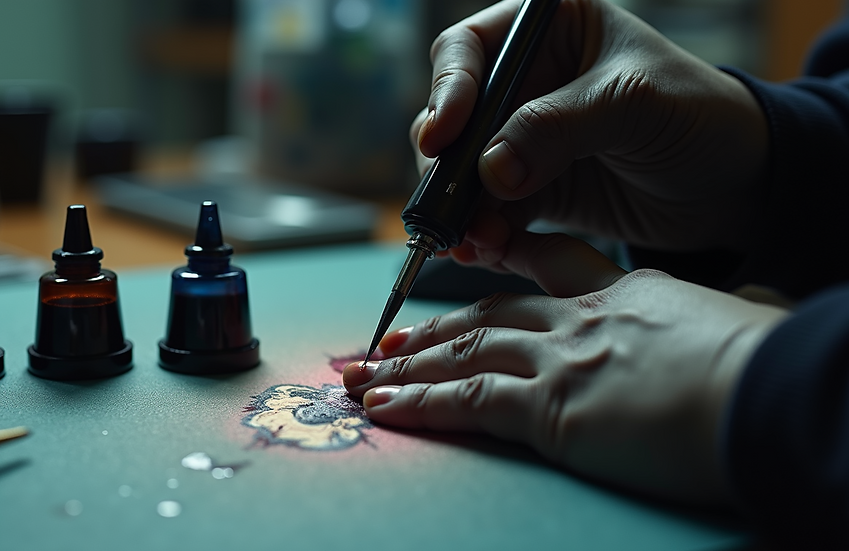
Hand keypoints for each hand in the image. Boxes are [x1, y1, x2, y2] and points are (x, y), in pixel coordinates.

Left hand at [343, 232, 786, 504]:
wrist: (768, 393)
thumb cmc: (765, 366)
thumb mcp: (734, 323)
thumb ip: (710, 318)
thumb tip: (737, 315)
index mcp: (625, 295)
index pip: (551, 266)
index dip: (502, 263)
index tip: (469, 261)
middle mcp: (581, 320)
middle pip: (488, 314)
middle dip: (432, 328)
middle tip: (389, 337)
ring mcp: (561, 361)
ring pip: (465, 354)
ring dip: (408, 365)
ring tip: (365, 374)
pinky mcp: (550, 408)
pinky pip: (467, 403)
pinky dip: (419, 404)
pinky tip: (384, 407)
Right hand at [412, 0, 767, 271]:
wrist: (735, 184)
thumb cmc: (698, 114)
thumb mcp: (631, 103)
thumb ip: (557, 127)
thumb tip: (491, 170)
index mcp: (546, 32)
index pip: (469, 51)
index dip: (448, 91)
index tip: (442, 137)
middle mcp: (524, 83)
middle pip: (452, 119)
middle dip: (446, 167)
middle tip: (450, 206)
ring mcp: (523, 140)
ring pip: (462, 173)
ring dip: (459, 209)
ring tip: (472, 241)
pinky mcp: (531, 190)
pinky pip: (488, 211)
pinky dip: (482, 234)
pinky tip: (486, 252)